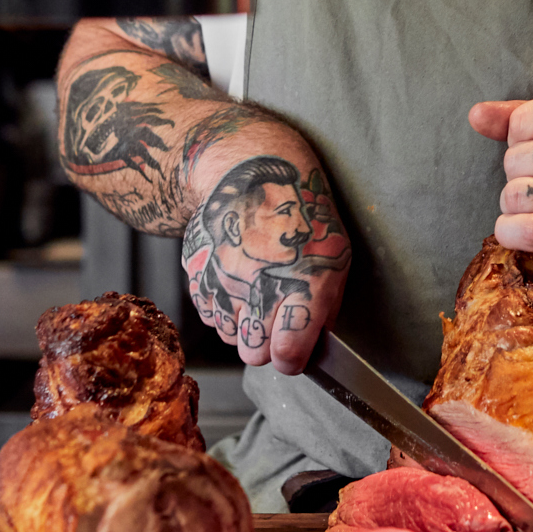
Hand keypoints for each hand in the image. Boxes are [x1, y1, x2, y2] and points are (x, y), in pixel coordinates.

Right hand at [179, 156, 350, 374]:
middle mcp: (260, 283)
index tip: (293, 356)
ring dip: (244, 325)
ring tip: (256, 294)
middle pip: (255, 354)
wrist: (248, 172)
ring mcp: (224, 280)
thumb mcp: (334, 255)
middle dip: (266, 346)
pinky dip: (223, 306)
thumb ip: (326, 307)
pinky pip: (210, 314)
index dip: (292, 359)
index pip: (290, 348)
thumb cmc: (300, 213)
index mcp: (305, 281)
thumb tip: (313, 347)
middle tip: (275, 322)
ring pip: (231, 336)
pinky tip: (236, 280)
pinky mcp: (198, 274)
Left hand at [469, 95, 532, 265]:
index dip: (522, 138)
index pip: (521, 122)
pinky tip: (520, 227)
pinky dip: (511, 231)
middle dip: (522, 172)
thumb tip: (475, 115)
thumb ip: (527, 116)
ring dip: (517, 204)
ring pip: (512, 195)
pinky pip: (523, 231)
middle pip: (513, 160)